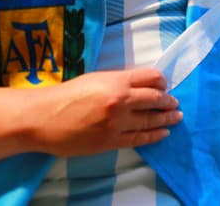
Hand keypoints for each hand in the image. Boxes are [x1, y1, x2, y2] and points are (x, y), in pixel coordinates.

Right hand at [26, 67, 181, 155]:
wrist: (43, 117)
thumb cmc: (66, 95)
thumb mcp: (95, 79)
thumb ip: (119, 81)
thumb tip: (139, 86)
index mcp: (117, 81)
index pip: (151, 78)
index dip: (162, 82)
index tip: (165, 85)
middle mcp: (121, 100)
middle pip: (155, 99)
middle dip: (168, 101)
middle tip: (175, 103)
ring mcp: (116, 123)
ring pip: (150, 120)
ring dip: (166, 118)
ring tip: (176, 117)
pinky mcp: (110, 141)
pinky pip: (138, 139)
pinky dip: (154, 136)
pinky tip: (163, 133)